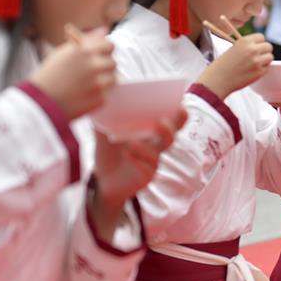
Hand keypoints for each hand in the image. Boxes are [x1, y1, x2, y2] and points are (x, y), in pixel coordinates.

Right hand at [29, 25, 115, 118]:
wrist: (40, 102)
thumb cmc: (50, 74)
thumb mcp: (64, 52)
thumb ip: (86, 40)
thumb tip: (104, 29)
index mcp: (86, 51)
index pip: (109, 46)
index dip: (104, 51)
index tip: (98, 56)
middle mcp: (95, 65)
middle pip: (112, 63)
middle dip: (103, 67)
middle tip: (89, 73)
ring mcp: (99, 83)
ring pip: (113, 78)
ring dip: (104, 80)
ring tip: (86, 84)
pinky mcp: (101, 99)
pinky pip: (107, 93)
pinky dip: (98, 94)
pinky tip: (84, 95)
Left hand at [91, 111, 186, 236]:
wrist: (102, 181)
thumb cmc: (109, 153)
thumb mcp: (104, 133)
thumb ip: (105, 118)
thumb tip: (100, 99)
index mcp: (150, 133)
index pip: (170, 122)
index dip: (178, 115)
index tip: (180, 105)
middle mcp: (155, 147)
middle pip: (170, 137)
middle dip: (171, 128)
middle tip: (162, 121)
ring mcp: (151, 163)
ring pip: (157, 155)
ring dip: (146, 148)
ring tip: (131, 142)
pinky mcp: (144, 177)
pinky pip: (146, 169)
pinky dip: (137, 161)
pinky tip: (126, 154)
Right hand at [196, 33, 273, 99]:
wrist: (217, 80)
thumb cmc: (223, 65)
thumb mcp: (234, 48)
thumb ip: (247, 45)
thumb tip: (259, 45)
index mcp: (245, 41)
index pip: (261, 37)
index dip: (259, 42)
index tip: (256, 46)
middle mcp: (252, 50)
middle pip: (268, 46)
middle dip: (264, 51)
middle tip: (258, 56)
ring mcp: (257, 61)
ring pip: (270, 57)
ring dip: (265, 60)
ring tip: (255, 64)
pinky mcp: (259, 72)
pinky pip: (267, 67)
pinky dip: (263, 69)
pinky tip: (252, 71)